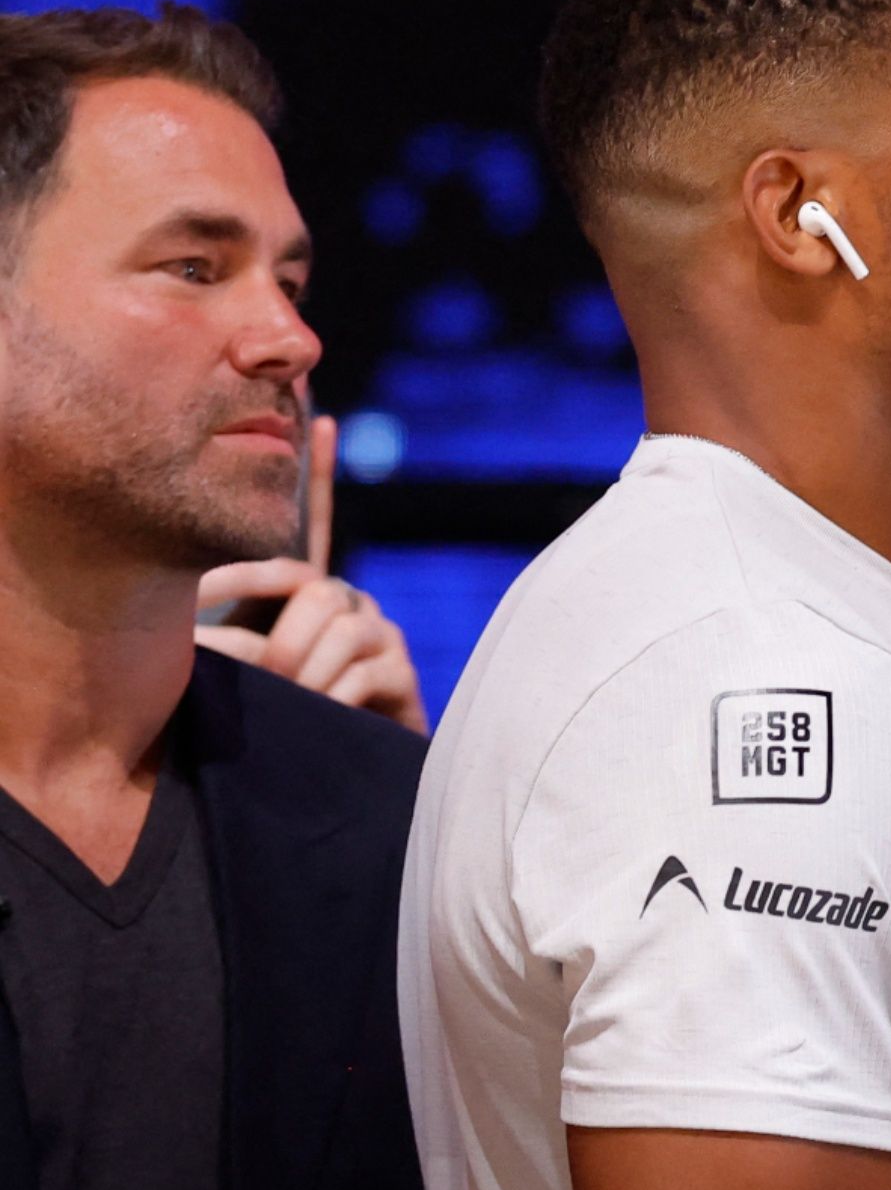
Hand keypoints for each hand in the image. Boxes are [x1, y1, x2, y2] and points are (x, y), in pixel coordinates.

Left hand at [193, 415, 429, 734]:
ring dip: (299, 673)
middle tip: (258, 674)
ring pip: (333, 628)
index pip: (311, 519)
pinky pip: (358, 671)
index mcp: (309, 591)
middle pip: (310, 585)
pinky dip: (328, 697)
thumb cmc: (281, 717)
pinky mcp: (401, 671)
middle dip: (272, 631)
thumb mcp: (247, 667)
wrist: (338, 772)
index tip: (322, 417)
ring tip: (291, 702)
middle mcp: (348, 600)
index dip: (317, 469)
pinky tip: (323, 712)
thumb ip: (228, 641)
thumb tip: (189, 637)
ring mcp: (379, 632)